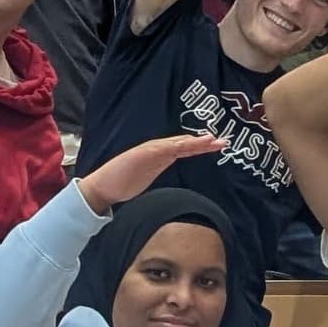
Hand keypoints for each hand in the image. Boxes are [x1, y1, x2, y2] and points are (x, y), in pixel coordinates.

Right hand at [78, 134, 221, 213]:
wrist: (103, 187)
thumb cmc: (125, 183)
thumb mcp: (149, 177)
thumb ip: (160, 171)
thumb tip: (176, 182)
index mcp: (161, 156)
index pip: (186, 149)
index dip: (202, 147)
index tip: (219, 146)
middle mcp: (158, 150)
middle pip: (185, 144)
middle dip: (204, 142)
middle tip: (224, 141)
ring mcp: (150, 151)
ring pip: (176, 144)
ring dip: (194, 141)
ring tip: (210, 139)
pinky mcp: (142, 154)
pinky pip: (161, 148)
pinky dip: (175, 145)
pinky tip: (186, 143)